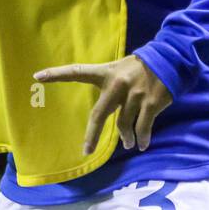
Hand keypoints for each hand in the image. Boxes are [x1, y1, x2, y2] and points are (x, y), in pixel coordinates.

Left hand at [33, 56, 172, 154]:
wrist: (171, 59)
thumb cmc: (142, 66)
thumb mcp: (122, 68)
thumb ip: (111, 85)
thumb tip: (108, 111)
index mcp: (106, 72)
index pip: (77, 72)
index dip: (57, 74)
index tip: (37, 76)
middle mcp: (117, 84)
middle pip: (99, 115)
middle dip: (92, 135)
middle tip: (87, 150)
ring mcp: (134, 95)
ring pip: (124, 125)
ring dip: (126, 138)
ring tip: (128, 143)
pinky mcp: (150, 103)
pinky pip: (142, 128)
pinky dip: (142, 138)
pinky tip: (141, 144)